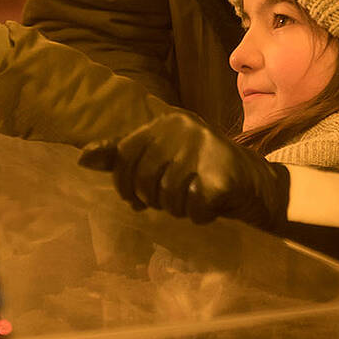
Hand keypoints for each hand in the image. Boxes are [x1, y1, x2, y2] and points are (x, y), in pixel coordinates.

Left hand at [78, 113, 290, 230]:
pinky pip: (192, 210)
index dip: (123, 183)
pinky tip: (210, 206)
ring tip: (192, 199)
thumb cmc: (199, 171)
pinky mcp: (221, 177)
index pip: (124, 154)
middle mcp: (183, 128)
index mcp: (165, 122)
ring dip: (178, 209)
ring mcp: (204, 150)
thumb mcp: (160, 158)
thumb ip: (121, 157)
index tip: (134, 199)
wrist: (256, 184)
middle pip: (145, 179)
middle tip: (170, 200)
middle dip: (154, 199)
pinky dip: (199, 217)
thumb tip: (81, 159)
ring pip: (168, 197)